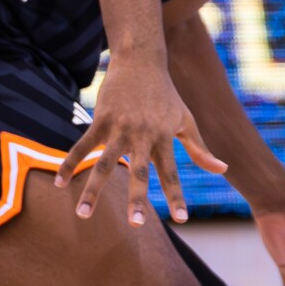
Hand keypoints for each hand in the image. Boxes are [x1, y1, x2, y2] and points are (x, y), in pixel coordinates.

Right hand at [55, 57, 228, 225]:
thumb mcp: (186, 120)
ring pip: (104, 164)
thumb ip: (200, 149)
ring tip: (83, 215)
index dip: (176, 195)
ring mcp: (119, 128)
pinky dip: (70, 164)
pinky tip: (60, 184)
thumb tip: (224, 170)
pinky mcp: (100, 120)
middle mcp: (142, 136)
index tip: (182, 219)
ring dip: (93, 190)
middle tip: (136, 225)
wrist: (141, 61)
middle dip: (137, 198)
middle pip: (139, 172)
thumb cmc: (166, 95)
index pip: (172, 173)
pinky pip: (82, 146)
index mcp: (164, 138)